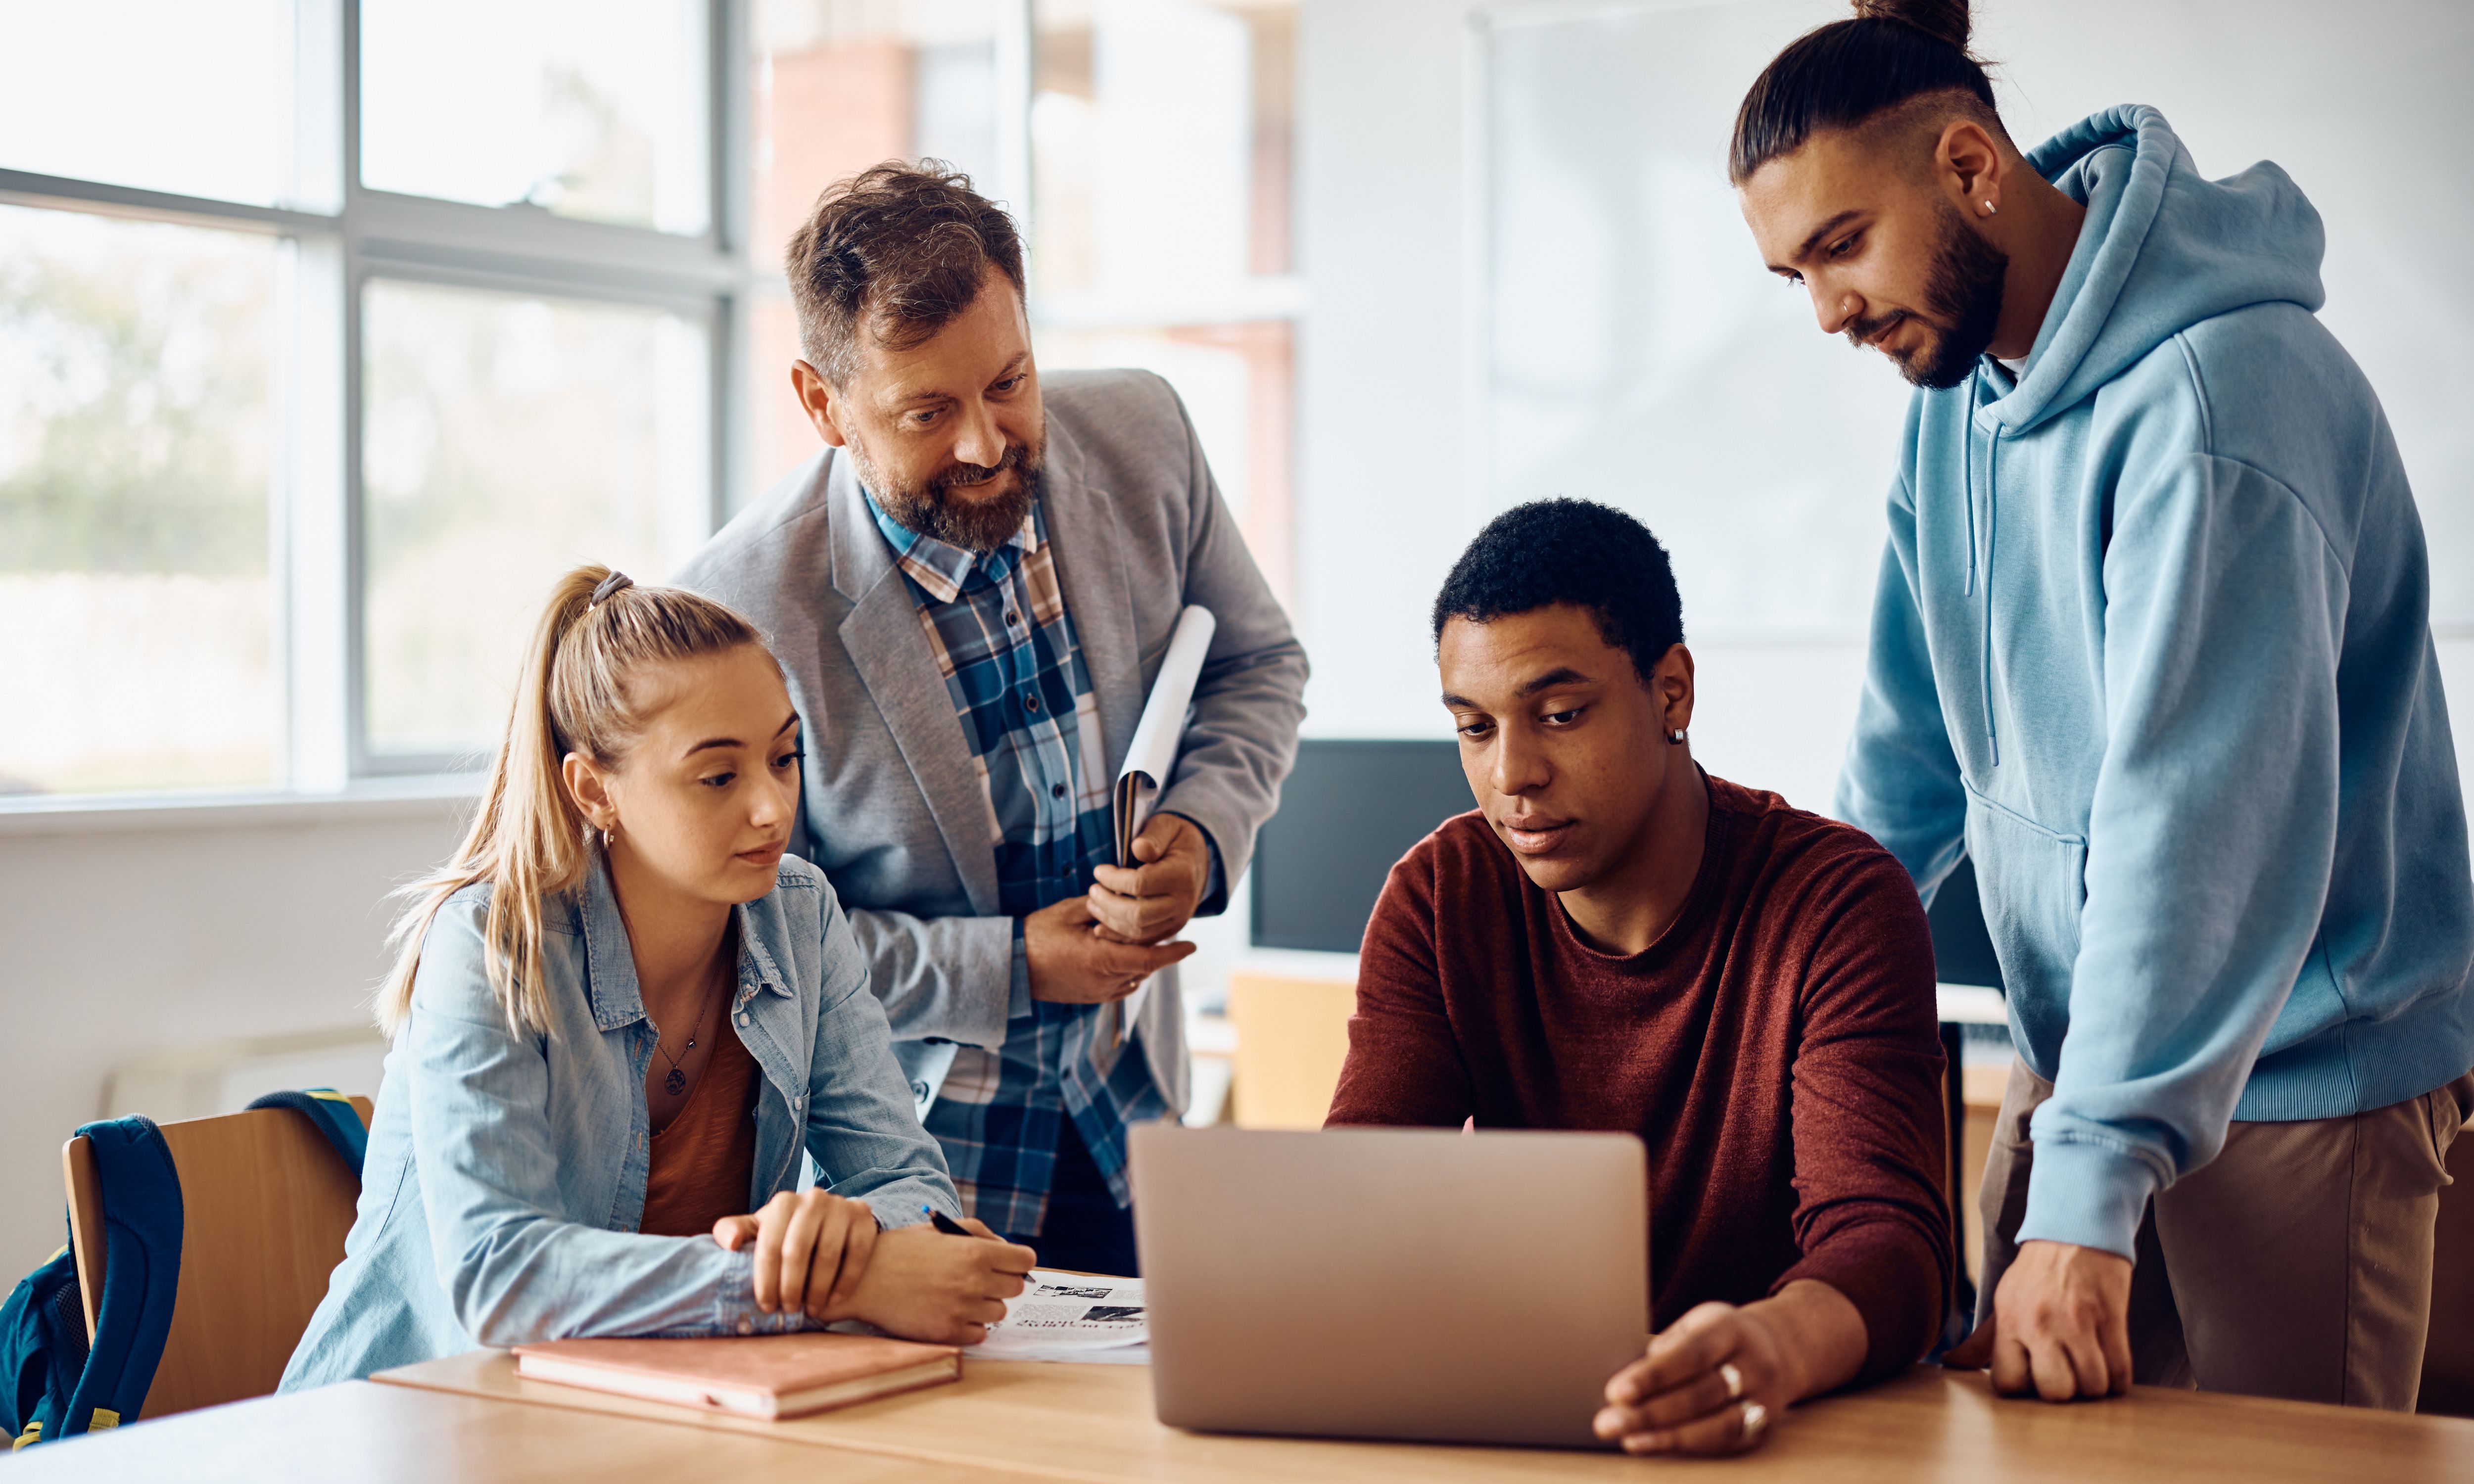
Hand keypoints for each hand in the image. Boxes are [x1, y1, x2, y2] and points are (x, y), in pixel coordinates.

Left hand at [711, 1189, 879, 1320]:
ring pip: (827, 1255)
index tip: (767, 1306)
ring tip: (811, 1309)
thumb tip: (730, 1243)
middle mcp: (813, 1198)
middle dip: (790, 1287)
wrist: (830, 1221)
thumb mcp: (758, 1229)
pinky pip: (856, 1255)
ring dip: (818, 1289)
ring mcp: (841, 1206)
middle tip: (789, 1309)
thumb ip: (732, 1231)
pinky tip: (835, 1299)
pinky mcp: (863, 1217)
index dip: (766, 1281)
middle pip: (797, 1251)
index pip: (769, 1246)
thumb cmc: (785, 1233)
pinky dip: (845, 1282)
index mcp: (783, 1203)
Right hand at [845, 1222, 1037, 1344]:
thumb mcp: (941, 1228)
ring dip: (985, 1306)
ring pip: (999, 1313)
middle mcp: (973, 1280)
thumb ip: (981, 1234)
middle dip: (1000, 1283)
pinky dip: (969, 1326)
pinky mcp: (947, 1333)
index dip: (1016, 1261)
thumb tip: (1009, 1253)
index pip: (1025, 1260)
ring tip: (957, 1296)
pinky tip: (948, 1312)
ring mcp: (961, 1309)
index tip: (1007, 1265)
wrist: (862, 1279)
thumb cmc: (902, 1250)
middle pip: (1015, 1288)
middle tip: (977, 1280)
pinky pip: (979, 1335)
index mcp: (975, 1251)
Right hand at [1023, 893, 1195, 1003]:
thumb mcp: (1069, 911)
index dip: (1173, 953)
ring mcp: (1098, 993)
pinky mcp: (1091, 998)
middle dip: (1156, 949)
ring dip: (1142, 960)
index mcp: (1102, 959)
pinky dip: (1129, 972)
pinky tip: (1122, 956)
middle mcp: (1104, 981)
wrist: (1012, 966)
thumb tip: (1123, 898)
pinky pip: (1121, 986)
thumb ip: (1101, 906)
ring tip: (1140, 940)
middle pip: (1145, 966)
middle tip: (1165, 930)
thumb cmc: (1038, 935)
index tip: (1192, 945)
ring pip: (1135, 977)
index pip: (1149, 958)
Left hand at [1088, 813, 1209, 943]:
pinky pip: (1142, 941)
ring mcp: (1178, 919)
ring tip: (1092, 904)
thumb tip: (1138, 848)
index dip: (1114, 879)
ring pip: (1138, 931)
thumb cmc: (1174, 839)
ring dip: (1110, 920)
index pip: (1140, 884)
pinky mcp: (1170, 930)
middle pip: (1138, 914)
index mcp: (1182, 874)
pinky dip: (1119, 937)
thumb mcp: (1165, 826)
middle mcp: (1183, 902)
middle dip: (1108, 904)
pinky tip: (1100, 928)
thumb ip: (1152, 836)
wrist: (1195, 859)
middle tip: (1092, 890)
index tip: (1098, 870)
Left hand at [1595, 1302, 1793, 1455]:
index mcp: (1731, 1330)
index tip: (1616, 1392)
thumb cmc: (1718, 1337)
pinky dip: (1687, 1446)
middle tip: (1608, 1423)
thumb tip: (1628, 1383)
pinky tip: (1654, 1445)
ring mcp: (1764, 1400)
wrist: (1778, 1349)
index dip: (1653, 1376)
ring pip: (1716, 1426)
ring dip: (1667, 1437)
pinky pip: (1725, 1443)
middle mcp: (1755, 1365)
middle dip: (1650, 1413)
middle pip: (1700, 1395)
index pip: (1690, 1355)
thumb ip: (1666, 1348)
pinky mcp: (1764, 1429)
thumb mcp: (1695, 1324)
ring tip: (1629, 1440)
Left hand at [1943, 1239, 2132, 1400]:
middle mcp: (2040, 1324)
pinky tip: (2108, 1363)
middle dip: (2063, 1392)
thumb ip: (1981, 1341)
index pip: (2009, 1384)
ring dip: (2093, 1385)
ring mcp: (2078, 1323)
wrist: (2076, 1230)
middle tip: (2066, 1373)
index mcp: (2009, 1321)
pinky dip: (2117, 1378)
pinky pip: (2120, 1373)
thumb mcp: (2003, 1301)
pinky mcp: (2111, 1319)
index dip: (2024, 1388)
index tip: (2034, 1376)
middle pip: (2055, 1392)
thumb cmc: (2037, 1273)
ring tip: (2088, 1366)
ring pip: (2091, 1386)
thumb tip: (1951, 1364)